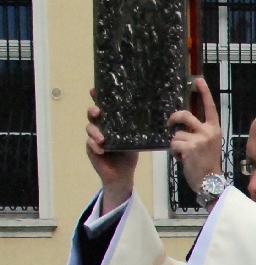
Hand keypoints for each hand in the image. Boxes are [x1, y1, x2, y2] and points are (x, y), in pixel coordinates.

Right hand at [85, 90, 136, 210]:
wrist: (122, 174)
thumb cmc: (129, 155)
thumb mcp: (136, 141)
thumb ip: (139, 131)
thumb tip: (155, 119)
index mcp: (112, 122)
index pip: (105, 107)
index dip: (98, 98)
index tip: (95, 90)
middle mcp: (102, 126)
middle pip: (92, 114)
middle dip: (93, 110)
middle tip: (97, 112)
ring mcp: (95, 137)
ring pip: (90, 128)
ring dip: (94, 131)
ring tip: (102, 138)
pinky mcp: (91, 148)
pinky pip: (90, 144)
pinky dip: (95, 145)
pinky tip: (101, 149)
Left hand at [168, 77, 223, 195]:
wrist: (211, 182)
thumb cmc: (208, 164)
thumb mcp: (208, 144)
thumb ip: (199, 133)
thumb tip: (180, 126)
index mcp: (214, 129)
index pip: (209, 108)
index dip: (204, 92)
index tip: (198, 79)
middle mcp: (208, 132)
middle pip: (185, 115)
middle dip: (174, 118)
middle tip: (170, 124)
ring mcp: (199, 140)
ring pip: (176, 134)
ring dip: (176, 145)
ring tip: (184, 155)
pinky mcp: (189, 148)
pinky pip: (174, 145)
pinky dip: (175, 153)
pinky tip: (183, 160)